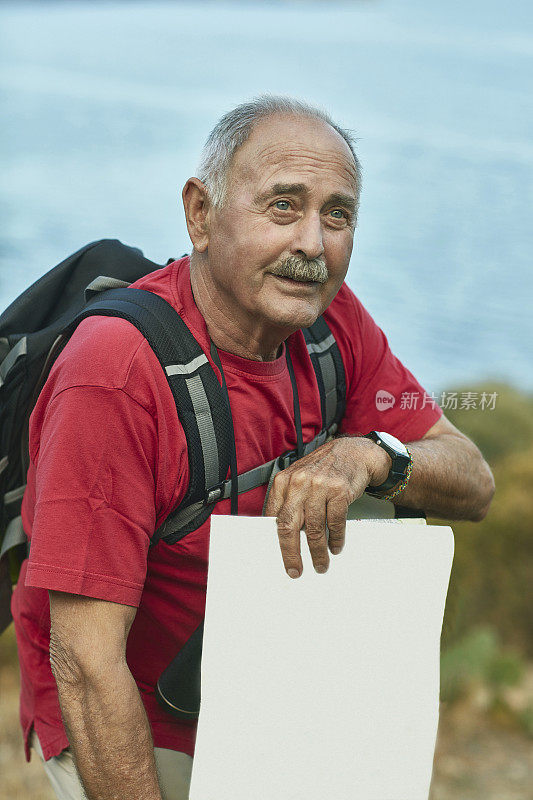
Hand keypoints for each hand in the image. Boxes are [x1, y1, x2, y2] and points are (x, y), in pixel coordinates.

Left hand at [264, 436, 390, 577]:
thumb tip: (283, 535)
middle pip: (288, 525)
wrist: (353, 452)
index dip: (275, 541)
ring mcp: (319, 486)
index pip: (273, 517)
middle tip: (295, 570)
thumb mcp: (299, 479)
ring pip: (314, 528)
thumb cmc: (323, 469)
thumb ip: (289, 501)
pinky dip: (335, 539)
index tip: (278, 558)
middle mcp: (299, 482)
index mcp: (283, 481)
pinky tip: (335, 546)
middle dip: (291, 553)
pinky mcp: (339, 491)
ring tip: (320, 564)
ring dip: (317, 551)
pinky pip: (335, 522)